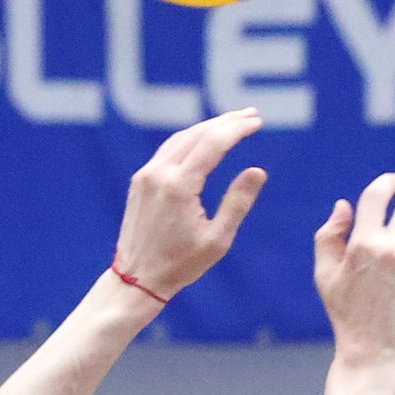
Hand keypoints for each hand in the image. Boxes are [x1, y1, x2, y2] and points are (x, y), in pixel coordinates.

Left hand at [109, 110, 266, 298]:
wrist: (137, 279)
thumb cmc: (180, 265)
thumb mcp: (217, 240)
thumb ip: (238, 202)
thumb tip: (258, 171)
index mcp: (179, 187)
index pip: (213, 143)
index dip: (237, 129)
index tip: (257, 122)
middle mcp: (160, 174)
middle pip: (197, 134)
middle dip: (226, 121)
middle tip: (251, 114)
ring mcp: (146, 175)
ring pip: (181, 138)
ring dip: (207, 127)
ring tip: (232, 122)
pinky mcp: (140, 180)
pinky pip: (168, 150)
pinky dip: (189, 139)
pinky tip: (204, 139)